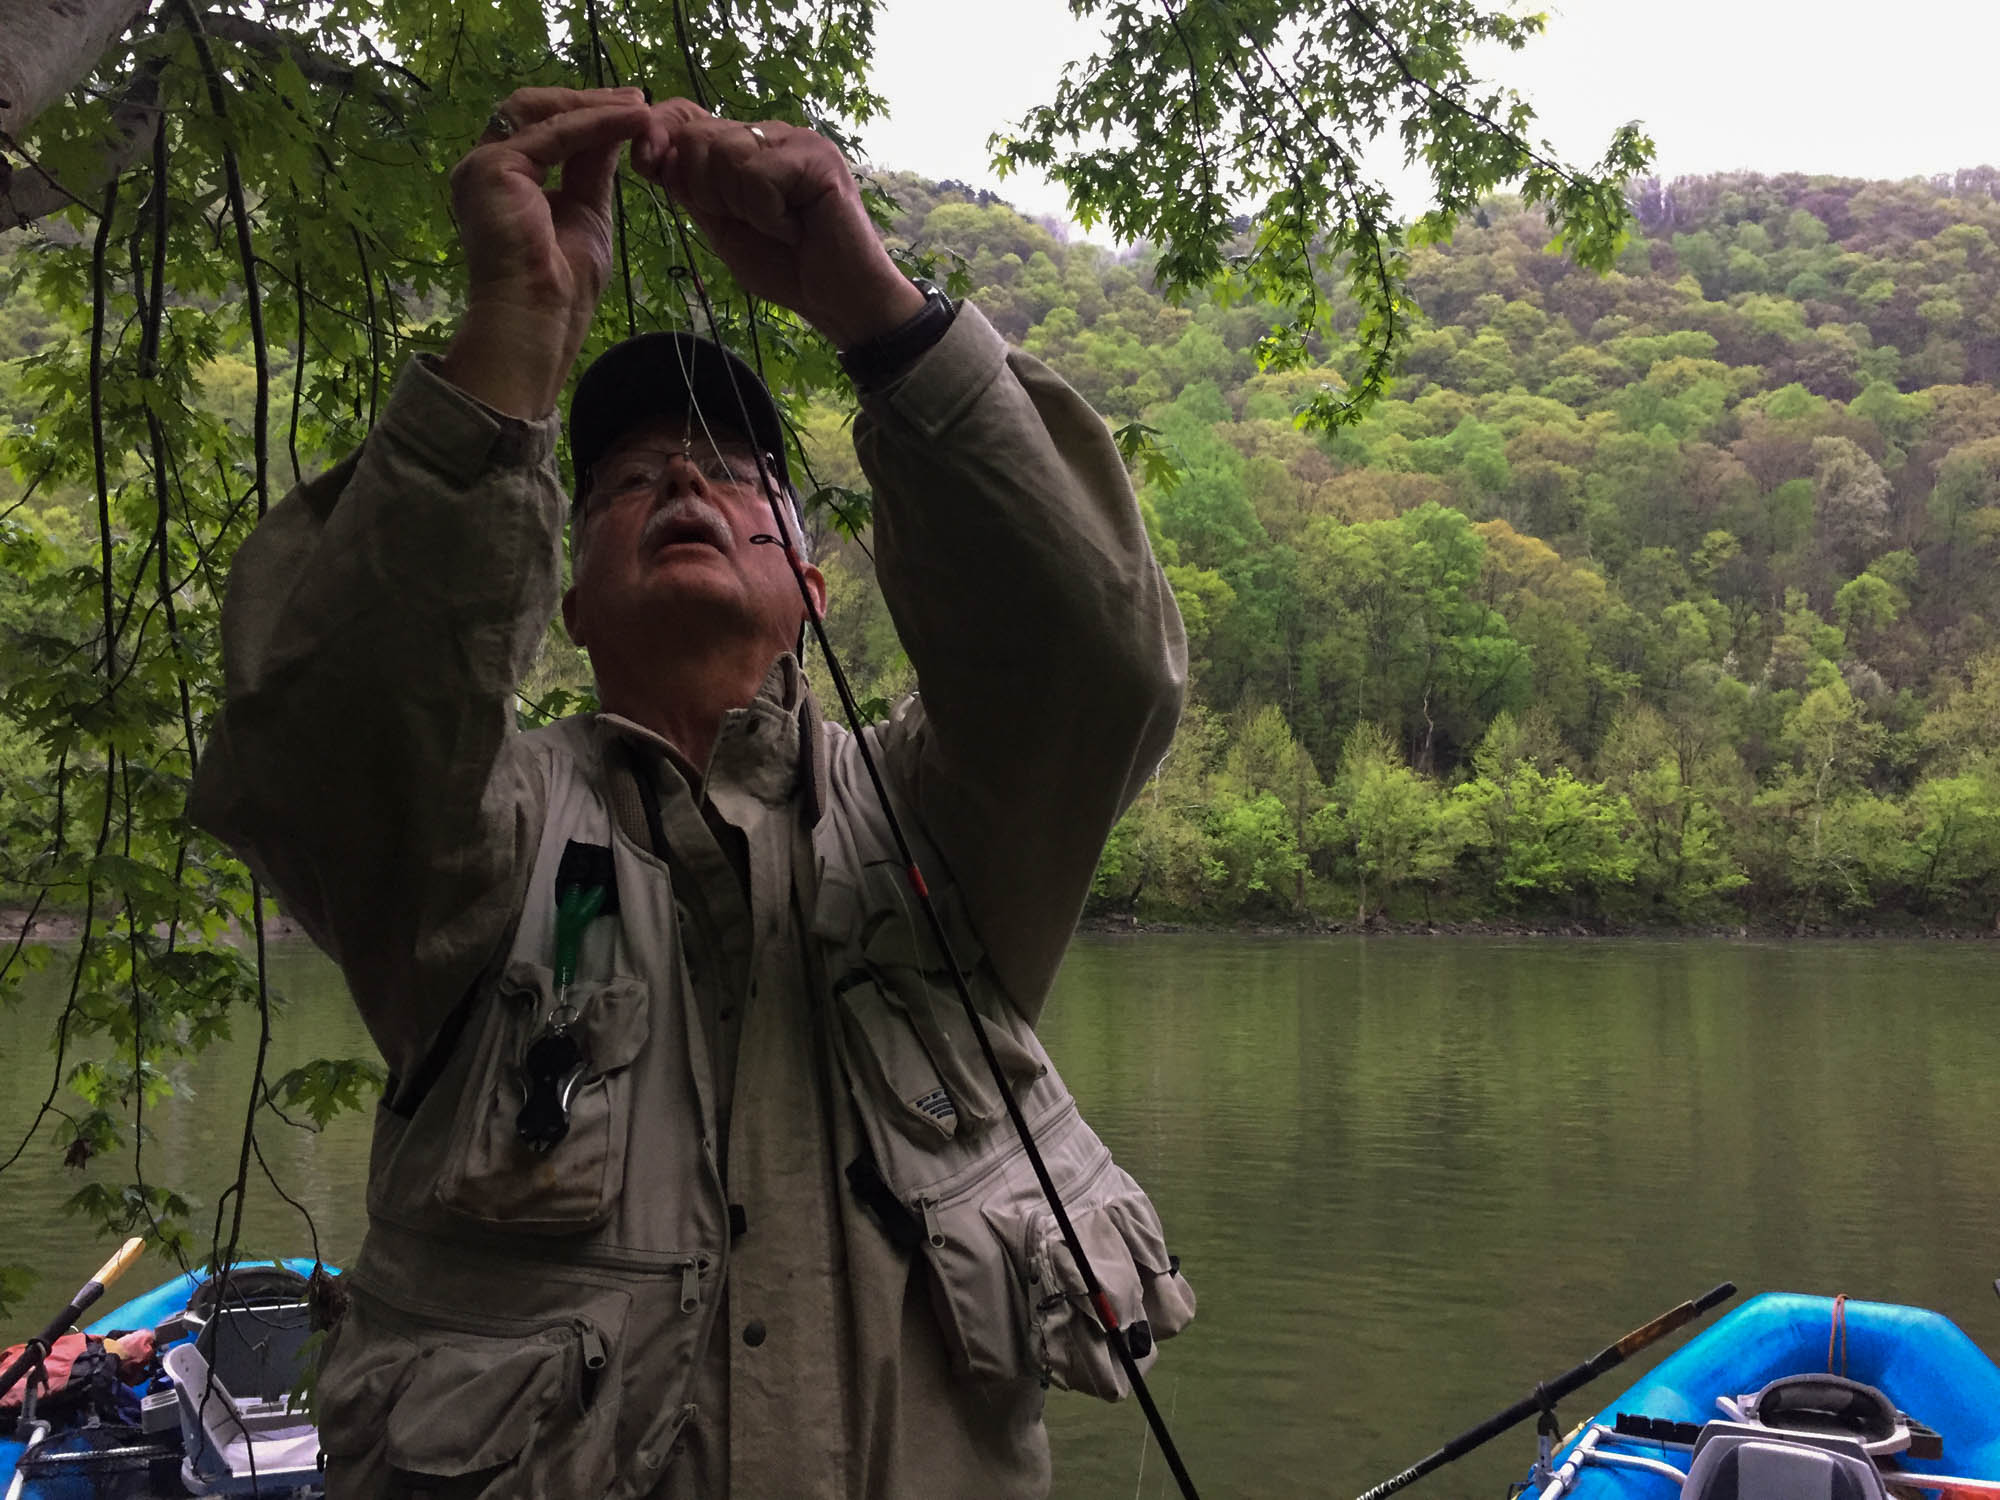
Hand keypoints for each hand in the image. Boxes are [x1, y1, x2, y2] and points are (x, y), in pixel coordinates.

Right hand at [439, 87, 654, 418]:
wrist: (537, 325)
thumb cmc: (560, 291)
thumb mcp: (586, 213)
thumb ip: (592, 169)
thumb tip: (614, 129)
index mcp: (504, 181)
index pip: (544, 130)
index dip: (587, 115)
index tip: (632, 111)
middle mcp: (485, 167)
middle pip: (536, 112)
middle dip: (589, 102)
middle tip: (639, 101)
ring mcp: (483, 165)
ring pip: (542, 114)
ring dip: (594, 106)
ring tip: (640, 108)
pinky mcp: (492, 168)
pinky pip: (553, 133)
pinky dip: (596, 123)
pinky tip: (630, 121)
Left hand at [632, 100, 924, 349]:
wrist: (841, 302)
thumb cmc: (787, 269)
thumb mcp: (722, 227)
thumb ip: (692, 189)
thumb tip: (653, 149)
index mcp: (747, 146)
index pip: (686, 115)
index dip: (660, 134)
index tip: (645, 164)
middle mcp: (771, 134)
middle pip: (698, 136)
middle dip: (705, 189)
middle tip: (749, 222)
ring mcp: (797, 141)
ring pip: (726, 152)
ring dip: (741, 205)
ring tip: (777, 226)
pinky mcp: (818, 157)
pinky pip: (758, 175)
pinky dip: (767, 214)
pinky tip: (794, 229)